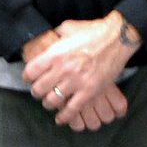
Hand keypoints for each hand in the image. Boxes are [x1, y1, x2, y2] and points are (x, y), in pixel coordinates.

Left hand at [21, 13, 135, 131]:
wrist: (118, 37)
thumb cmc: (93, 30)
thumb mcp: (68, 28)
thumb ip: (56, 36)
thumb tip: (49, 38)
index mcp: (55, 53)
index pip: (31, 71)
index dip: (27, 77)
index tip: (30, 79)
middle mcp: (63, 69)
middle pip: (39, 89)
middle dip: (36, 92)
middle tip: (39, 92)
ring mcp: (76, 81)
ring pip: (53, 101)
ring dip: (49, 104)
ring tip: (50, 102)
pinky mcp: (90, 91)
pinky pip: (72, 109)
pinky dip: (64, 117)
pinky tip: (61, 119)